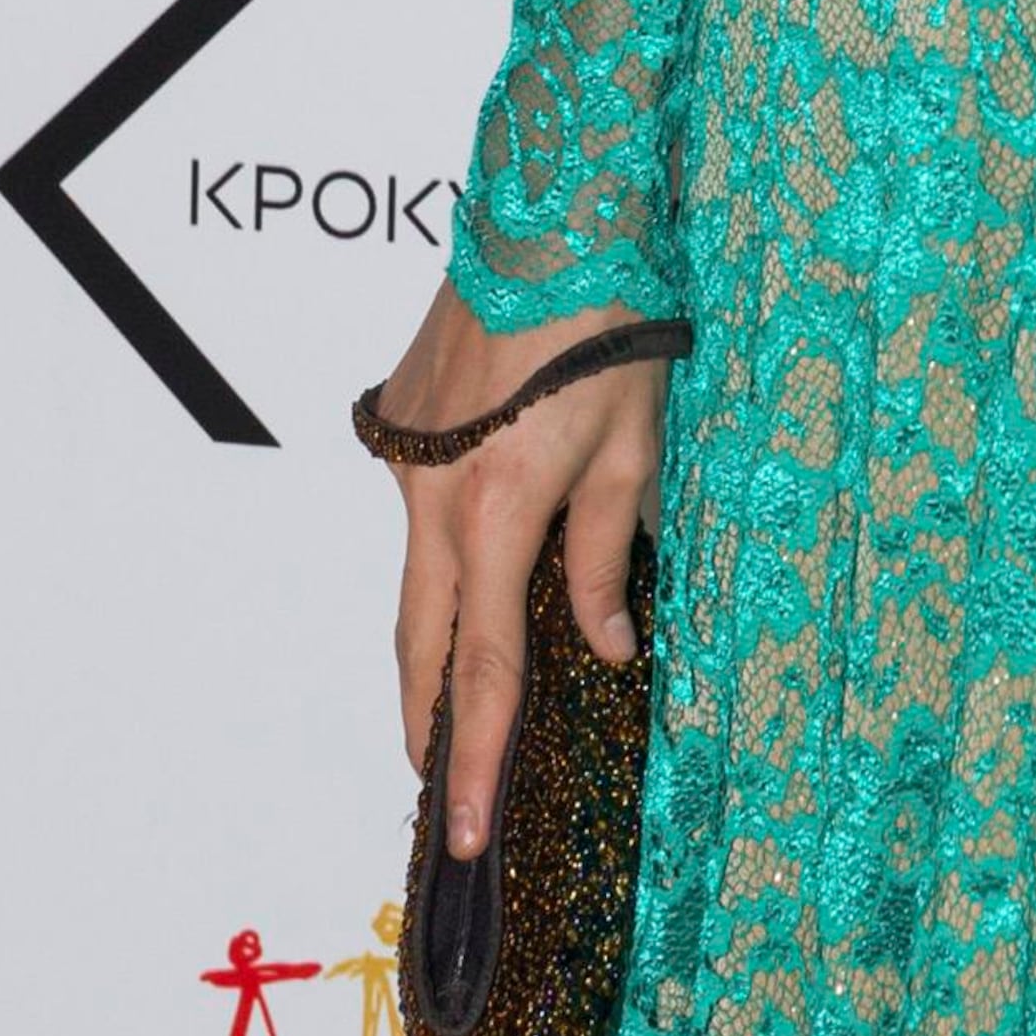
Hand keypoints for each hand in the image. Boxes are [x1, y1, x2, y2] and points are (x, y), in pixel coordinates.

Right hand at [369, 284, 670, 863]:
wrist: (549, 203)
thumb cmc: (612, 319)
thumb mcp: (636, 447)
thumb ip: (608, 555)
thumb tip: (603, 645)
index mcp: (495, 509)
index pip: (480, 666)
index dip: (474, 757)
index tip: (463, 832)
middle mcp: (430, 490)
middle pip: (419, 640)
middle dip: (430, 723)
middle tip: (447, 794)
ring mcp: (404, 450)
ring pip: (413, 576)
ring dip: (439, 637)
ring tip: (467, 696)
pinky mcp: (399, 413)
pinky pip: (418, 506)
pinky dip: (446, 549)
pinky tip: (485, 550)